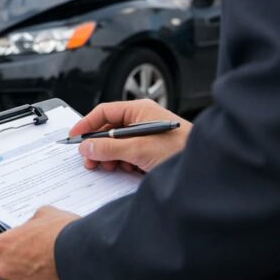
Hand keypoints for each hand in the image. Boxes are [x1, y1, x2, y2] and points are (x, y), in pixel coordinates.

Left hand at [0, 206, 77, 279]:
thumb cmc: (68, 238)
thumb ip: (32, 222)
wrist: (87, 264)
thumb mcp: (47, 214)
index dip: (3, 252)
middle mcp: (5, 270)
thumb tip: (33, 225)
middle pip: (7, 272)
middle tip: (42, 266)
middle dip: (21, 270)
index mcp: (4, 246)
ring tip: (54, 278)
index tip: (13, 253)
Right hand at [71, 100, 191, 173]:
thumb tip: (87, 147)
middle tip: (89, 160)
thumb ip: (109, 147)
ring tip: (110, 167)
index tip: (75, 137)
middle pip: (109, 129)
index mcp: (139, 110)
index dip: (87, 124)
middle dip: (98, 145)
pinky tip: (126, 169)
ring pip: (117, 144)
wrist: (205, 168)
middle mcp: (141, 120)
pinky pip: (128, 154)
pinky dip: (122, 162)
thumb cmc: (180, 149)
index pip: (104, 112)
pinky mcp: (150, 150)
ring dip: (110, 156)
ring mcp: (146, 135)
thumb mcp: (138, 148)